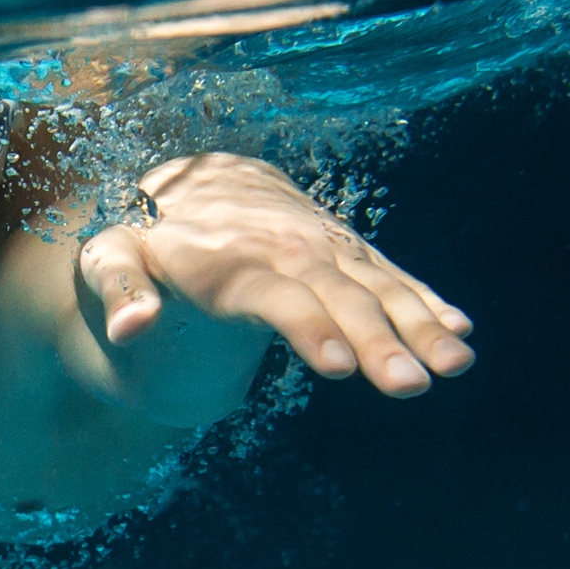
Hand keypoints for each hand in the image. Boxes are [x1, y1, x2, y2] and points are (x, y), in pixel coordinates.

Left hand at [80, 153, 474, 397]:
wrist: (193, 182)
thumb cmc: (144, 236)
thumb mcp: (109, 256)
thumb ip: (116, 287)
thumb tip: (130, 325)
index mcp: (227, 256)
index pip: (274, 294)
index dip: (306, 326)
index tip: (337, 366)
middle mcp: (285, 246)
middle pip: (338, 295)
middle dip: (378, 340)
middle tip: (410, 385)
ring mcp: (323, 246)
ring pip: (377, 286)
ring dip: (419, 325)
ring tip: (457, 363)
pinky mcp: (346, 251)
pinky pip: (391, 276)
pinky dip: (425, 301)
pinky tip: (459, 330)